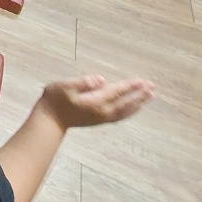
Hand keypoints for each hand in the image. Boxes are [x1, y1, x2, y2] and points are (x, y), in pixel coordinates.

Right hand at [40, 75, 154, 129]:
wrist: (49, 121)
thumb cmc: (54, 100)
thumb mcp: (63, 86)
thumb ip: (82, 82)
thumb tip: (100, 79)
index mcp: (95, 102)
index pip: (117, 92)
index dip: (130, 86)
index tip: (142, 81)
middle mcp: (103, 111)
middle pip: (126, 103)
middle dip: (139, 95)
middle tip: (152, 88)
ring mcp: (102, 118)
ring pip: (125, 111)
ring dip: (138, 104)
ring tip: (148, 97)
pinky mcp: (100, 121)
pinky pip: (121, 116)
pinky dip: (130, 111)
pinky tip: (133, 108)